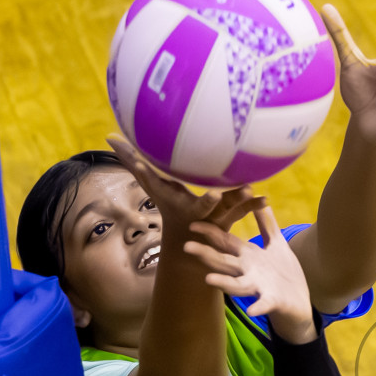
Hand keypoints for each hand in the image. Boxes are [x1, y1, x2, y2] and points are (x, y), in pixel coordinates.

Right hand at [106, 134, 265, 232]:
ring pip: (234, 210)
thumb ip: (132, 161)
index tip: (211, 192)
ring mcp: (219, 217)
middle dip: (225, 203)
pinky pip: (246, 210)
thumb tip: (108, 137)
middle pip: (216, 208)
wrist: (187, 238)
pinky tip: (267, 199)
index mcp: (186, 206)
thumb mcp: (151, 185)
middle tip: (236, 191)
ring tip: (258, 194)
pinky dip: (256, 205)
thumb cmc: (168, 202)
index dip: (202, 199)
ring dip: (246, 204)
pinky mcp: (233, 216)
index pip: (193, 201)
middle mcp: (204, 214)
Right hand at [184, 206, 316, 343]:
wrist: (299, 303)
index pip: (226, 241)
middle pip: (224, 262)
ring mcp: (259, 286)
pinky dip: (259, 306)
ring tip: (208, 279)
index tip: (192, 223)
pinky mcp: (273, 300)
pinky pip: (264, 303)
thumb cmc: (284, 273)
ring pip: (238, 284)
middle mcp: (248, 271)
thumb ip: (267, 223)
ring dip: (224, 282)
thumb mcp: (276, 243)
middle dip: (206, 254)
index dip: (210, 232)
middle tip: (186, 246)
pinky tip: (252, 311)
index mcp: (248, 256)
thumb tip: (260, 198)